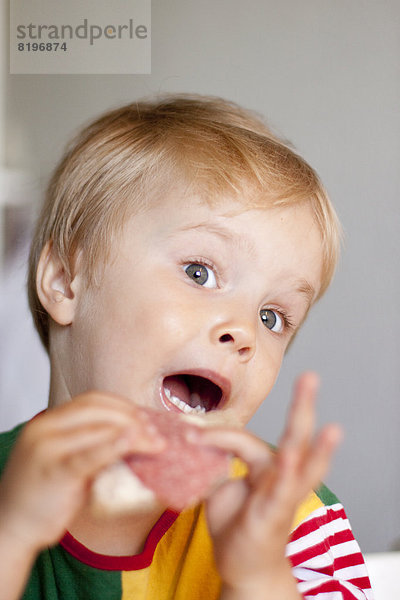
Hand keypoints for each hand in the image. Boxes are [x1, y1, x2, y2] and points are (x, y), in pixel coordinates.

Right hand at [0, 391, 164, 554]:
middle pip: (98, 410)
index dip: (124, 406)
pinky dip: (114, 446)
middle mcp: (44, 428)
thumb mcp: (68, 458)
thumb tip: (137, 434)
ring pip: (98, 429)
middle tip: (158, 433)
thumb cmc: (43, 495)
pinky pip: (89, 455)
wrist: (12, 528)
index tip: (147, 417)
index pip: (92, 400)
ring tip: (156, 444)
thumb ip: (93, 443)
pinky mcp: (54, 472)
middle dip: (133, 418)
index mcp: (48, 420)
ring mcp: (46, 448)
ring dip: (134, 434)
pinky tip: (132, 443)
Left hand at [198, 372, 341, 598]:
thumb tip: (189, 443)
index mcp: (266, 465)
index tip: (189, 436)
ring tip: (330, 426)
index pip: (243, 439)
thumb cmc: (237, 524)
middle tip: (310, 377)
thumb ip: (211, 463)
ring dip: (312, 443)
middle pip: (295, 435)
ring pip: (298, 461)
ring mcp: (282, 493)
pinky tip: (290, 456)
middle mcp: (280, 474)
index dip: (216, 435)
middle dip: (302, 406)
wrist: (242, 567)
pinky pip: (282, 490)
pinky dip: (286, 472)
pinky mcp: (275, 513)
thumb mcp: (219, 487)